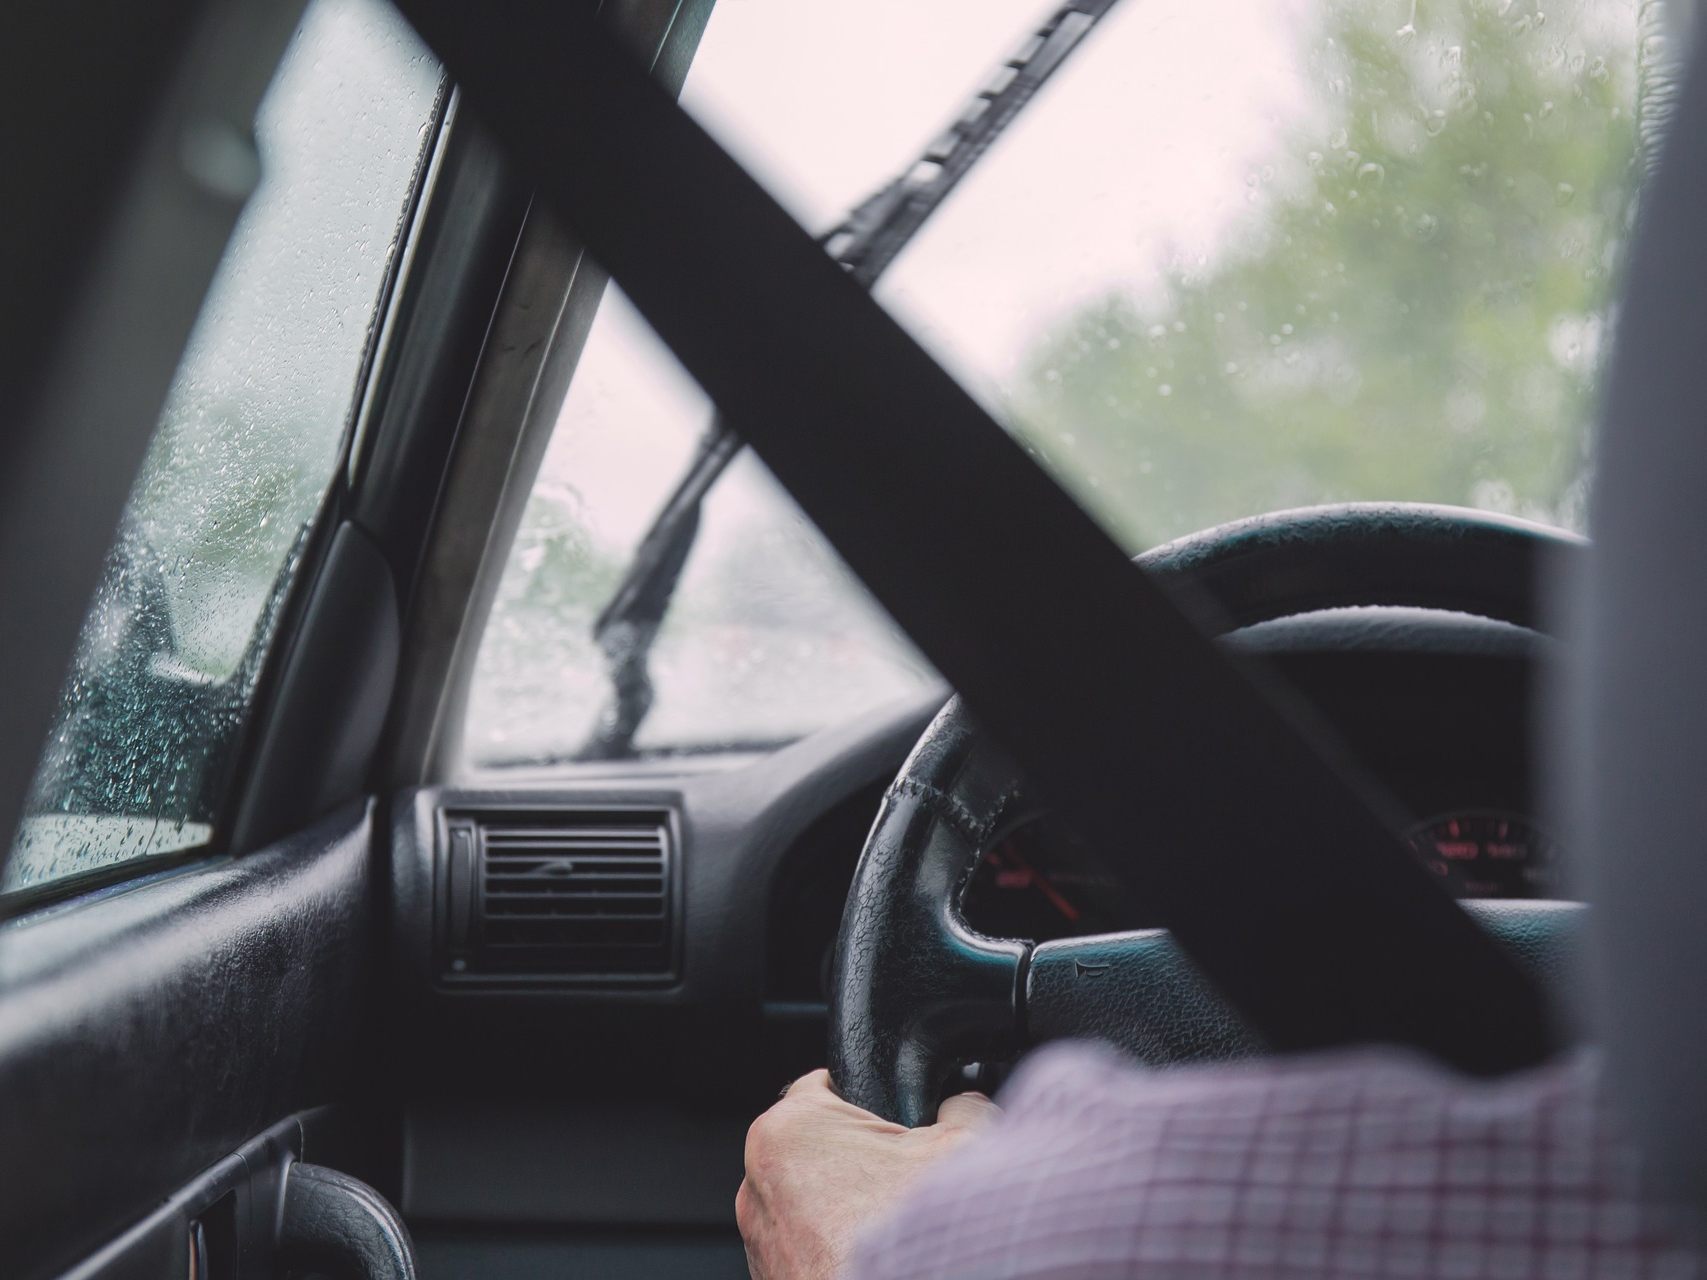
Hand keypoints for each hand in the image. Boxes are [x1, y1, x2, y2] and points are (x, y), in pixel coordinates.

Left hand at [736, 1069, 998, 1279]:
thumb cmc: (921, 1241)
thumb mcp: (965, 1143)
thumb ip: (962, 1105)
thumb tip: (964, 1102)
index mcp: (788, 1131)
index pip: (826, 1086)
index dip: (873, 1097)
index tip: (902, 1117)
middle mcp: (757, 1187)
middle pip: (822, 1151)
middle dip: (867, 1162)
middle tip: (914, 1181)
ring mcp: (761, 1247)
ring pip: (815, 1207)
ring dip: (855, 1215)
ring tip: (905, 1230)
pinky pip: (812, 1254)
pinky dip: (845, 1256)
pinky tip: (890, 1266)